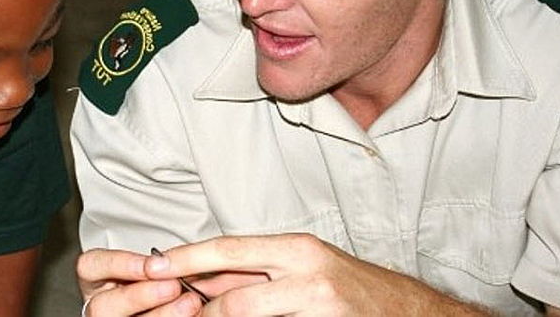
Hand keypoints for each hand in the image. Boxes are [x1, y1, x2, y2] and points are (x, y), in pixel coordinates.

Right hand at [75, 248, 202, 315]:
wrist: (184, 301)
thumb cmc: (166, 282)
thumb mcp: (156, 269)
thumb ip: (160, 264)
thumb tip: (180, 259)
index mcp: (98, 281)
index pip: (90, 266)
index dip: (118, 264)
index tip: (152, 264)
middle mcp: (102, 306)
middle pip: (101, 305)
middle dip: (139, 296)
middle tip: (173, 286)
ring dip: (161, 314)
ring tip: (190, 303)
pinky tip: (193, 314)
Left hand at [145, 234, 486, 315]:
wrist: (408, 313)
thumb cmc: (347, 290)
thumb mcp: (300, 269)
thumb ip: (253, 273)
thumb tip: (197, 276)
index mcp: (295, 249)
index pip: (228, 250)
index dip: (186, 258)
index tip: (151, 266)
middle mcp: (307, 273)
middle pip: (233, 296)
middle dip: (197, 311)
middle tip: (170, 314)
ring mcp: (318, 304)